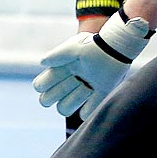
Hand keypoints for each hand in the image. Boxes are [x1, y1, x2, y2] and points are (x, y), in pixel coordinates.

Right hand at [32, 12, 152, 119]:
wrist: (114, 46)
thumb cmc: (91, 44)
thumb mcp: (72, 47)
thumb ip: (57, 55)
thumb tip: (42, 62)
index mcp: (62, 68)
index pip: (44, 82)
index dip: (41, 86)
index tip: (44, 85)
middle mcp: (72, 78)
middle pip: (52, 96)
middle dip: (49, 98)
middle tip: (53, 98)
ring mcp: (87, 85)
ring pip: (69, 104)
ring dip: (68, 104)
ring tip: (74, 100)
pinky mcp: (102, 90)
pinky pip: (92, 107)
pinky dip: (87, 112)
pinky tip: (83, 113)